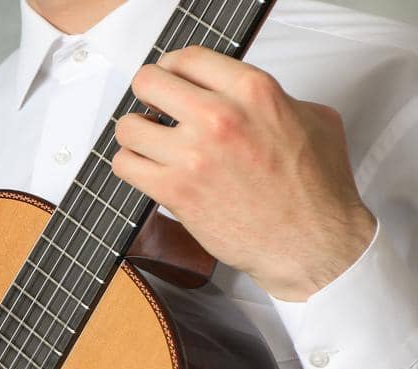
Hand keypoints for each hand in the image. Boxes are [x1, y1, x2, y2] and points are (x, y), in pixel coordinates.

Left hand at [113, 47, 375, 301]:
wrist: (311, 240)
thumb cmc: (316, 186)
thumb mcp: (313, 118)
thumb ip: (270, 98)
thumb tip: (239, 95)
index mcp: (254, 91)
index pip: (189, 58)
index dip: (173, 68)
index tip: (172, 79)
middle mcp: (219, 117)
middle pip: (149, 83)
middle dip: (148, 95)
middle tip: (156, 109)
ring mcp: (193, 154)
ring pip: (128, 127)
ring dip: (136, 134)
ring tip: (151, 144)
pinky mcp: (175, 190)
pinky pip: (124, 165)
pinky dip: (130, 165)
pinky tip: (148, 169)